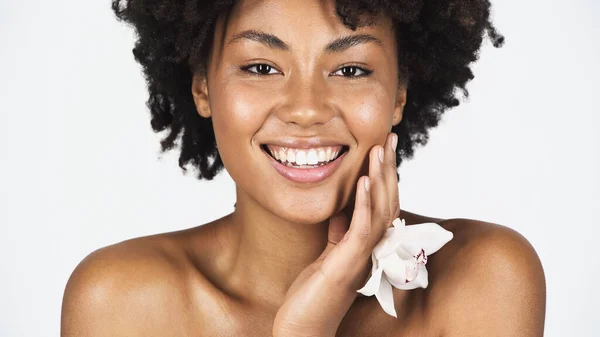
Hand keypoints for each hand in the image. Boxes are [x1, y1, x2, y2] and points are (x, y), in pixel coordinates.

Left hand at [272, 133, 400, 336]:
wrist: (304, 328)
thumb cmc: (313, 295)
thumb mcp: (327, 255)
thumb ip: (339, 232)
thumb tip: (342, 208)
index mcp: (366, 244)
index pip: (382, 204)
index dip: (385, 175)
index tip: (384, 147)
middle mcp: (371, 249)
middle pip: (387, 201)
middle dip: (388, 168)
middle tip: (391, 137)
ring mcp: (362, 257)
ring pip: (380, 211)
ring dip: (380, 178)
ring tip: (380, 149)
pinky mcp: (348, 263)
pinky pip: (361, 228)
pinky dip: (363, 203)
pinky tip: (362, 181)